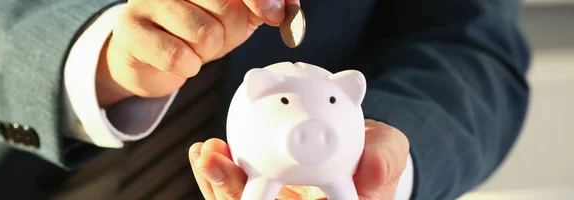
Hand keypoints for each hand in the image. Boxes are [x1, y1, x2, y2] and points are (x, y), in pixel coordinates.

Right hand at [95, 0, 298, 106]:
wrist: (150, 56)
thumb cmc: (195, 29)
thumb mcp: (237, 15)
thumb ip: (265, 6)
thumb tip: (287, 9)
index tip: (273, 16)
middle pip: (227, 7)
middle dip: (232, 31)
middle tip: (218, 36)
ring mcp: (146, 1)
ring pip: (204, 33)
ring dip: (208, 51)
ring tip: (195, 47)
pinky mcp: (130, 30)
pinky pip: (177, 56)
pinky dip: (187, 67)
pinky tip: (181, 61)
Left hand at [188, 119, 410, 199]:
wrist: (361, 148)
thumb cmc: (374, 155)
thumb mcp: (389, 151)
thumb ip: (385, 159)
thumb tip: (373, 175)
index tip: (246, 195)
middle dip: (228, 189)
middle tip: (213, 161)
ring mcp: (277, 199)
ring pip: (237, 199)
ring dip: (216, 179)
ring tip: (205, 152)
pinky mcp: (262, 185)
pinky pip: (235, 183)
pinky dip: (219, 168)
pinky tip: (206, 148)